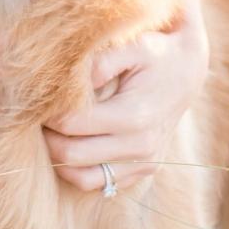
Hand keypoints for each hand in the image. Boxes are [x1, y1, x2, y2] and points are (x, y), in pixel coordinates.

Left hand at [43, 0, 208, 193]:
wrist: (190, 68)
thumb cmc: (157, 51)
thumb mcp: (134, 44)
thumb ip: (102, 61)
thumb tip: (73, 80)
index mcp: (134, 115)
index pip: (73, 125)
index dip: (48, 112)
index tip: (41, 96)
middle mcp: (140, 146)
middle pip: (72, 155)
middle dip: (47, 136)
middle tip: (39, 114)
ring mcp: (144, 162)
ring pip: (84, 178)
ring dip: (60, 159)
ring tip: (51, 131)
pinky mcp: (144, 169)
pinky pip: (102, 184)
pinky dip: (80, 170)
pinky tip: (72, 144)